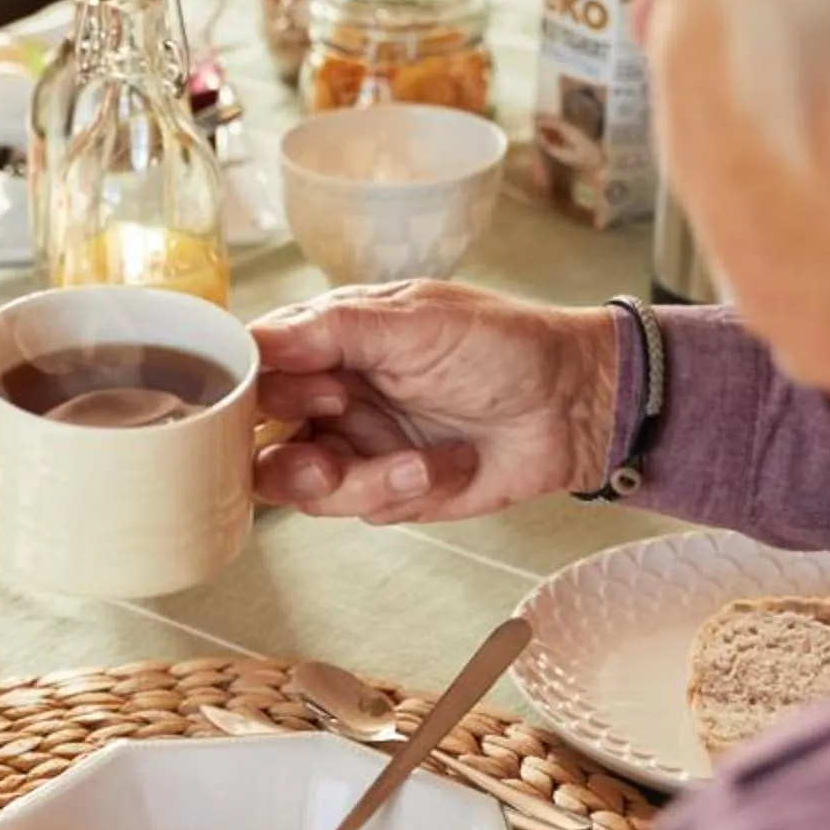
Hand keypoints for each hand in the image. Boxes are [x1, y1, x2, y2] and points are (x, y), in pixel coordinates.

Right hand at [254, 282, 618, 522]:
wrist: (575, 406)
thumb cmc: (504, 346)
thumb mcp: (416, 321)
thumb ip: (332, 330)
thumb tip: (256, 339)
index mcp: (328, 340)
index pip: (253, 367)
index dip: (258, 389)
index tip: (305, 391)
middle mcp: (329, 395)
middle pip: (256, 441)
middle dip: (291, 453)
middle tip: (331, 443)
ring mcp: (354, 446)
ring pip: (300, 487)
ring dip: (353, 482)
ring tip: (409, 467)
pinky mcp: (385, 491)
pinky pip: (359, 508)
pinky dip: (403, 492)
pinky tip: (449, 466)